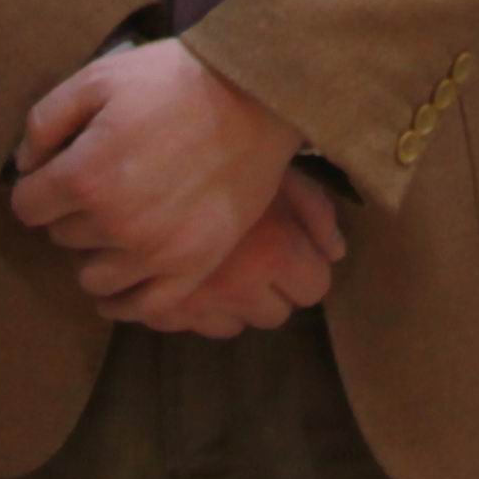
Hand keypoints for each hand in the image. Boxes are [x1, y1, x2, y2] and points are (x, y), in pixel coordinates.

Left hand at [10, 38, 303, 305]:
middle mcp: (114, 223)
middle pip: (62, 237)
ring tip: (120, 222)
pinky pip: (141, 307)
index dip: (39, 185)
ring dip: (97, 252)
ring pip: (93, 278)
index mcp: (84, 176)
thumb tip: (26, 165)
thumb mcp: (97, 78)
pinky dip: (124, 299)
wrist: (254, 95)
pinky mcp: (192, 267)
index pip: (27, 206)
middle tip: (105, 182)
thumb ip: (44, 121)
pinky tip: (125, 276)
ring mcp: (155, 252)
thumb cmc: (172, 81)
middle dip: (73, 211)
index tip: (61, 169)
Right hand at [94, 163, 346, 338]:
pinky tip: (191, 273)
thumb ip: (315, 211)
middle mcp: (238, 287)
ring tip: (222, 263)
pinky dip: (194, 307)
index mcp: (273, 253)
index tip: (294, 252)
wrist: (141, 154)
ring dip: (232, 303)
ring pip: (232, 326)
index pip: (314, 288)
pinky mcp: (157, 310)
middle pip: (276, 314)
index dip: (307, 270)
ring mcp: (196, 302)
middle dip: (271, 290)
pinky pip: (190, 326)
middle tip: (258, 256)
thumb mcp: (276, 169)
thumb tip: (337, 253)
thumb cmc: (223, 152)